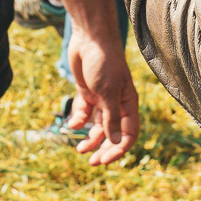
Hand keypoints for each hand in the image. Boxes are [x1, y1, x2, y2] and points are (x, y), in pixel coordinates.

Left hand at [62, 31, 139, 164]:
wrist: (89, 39)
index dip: (119, 149)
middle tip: (92, 162)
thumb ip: (111, 117)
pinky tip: (71, 125)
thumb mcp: (107, 93)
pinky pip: (84, 113)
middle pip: (113, 133)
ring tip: (78, 150)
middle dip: (103, 148)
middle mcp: (116, 104)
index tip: (105, 160)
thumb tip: (115, 141)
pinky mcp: (87, 92)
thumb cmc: (103, 63)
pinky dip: (78, 120)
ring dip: (89, 138)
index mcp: (128, 104)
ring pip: (97, 126)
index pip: (129, 133)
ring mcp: (101, 98)